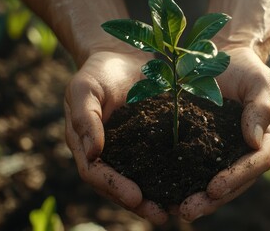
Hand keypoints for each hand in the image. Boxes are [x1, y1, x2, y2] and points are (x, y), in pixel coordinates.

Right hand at [64, 51, 168, 223]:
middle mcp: (108, 152)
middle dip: (137, 202)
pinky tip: (185, 184)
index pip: (95, 172)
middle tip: (159, 214)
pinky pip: (157, 160)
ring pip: (139, 178)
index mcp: (86, 143)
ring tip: (174, 209)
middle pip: (118, 184)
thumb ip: (84, 117)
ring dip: (154, 196)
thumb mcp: (84, 88)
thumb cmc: (99, 71)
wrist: (122, 54)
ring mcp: (129, 148)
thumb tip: (92, 154)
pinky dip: (168, 175)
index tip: (135, 196)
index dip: (113, 187)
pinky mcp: (149, 140)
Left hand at [178, 47, 269, 220]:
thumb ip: (260, 108)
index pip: (256, 163)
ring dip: (196, 198)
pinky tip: (164, 190)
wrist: (221, 56)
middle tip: (188, 211)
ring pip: (213, 179)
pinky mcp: (201, 144)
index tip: (214, 188)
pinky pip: (194, 165)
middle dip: (212, 199)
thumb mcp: (260, 81)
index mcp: (264, 137)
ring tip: (175, 210)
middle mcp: (244, 149)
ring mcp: (222, 149)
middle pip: (233, 181)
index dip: (236, 178)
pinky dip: (182, 180)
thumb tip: (253, 141)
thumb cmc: (245, 68)